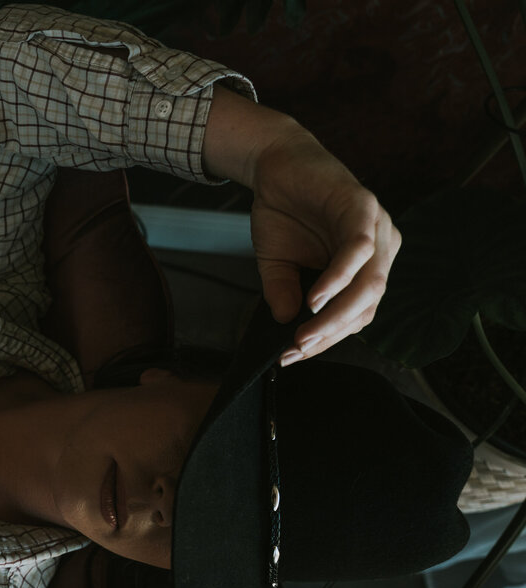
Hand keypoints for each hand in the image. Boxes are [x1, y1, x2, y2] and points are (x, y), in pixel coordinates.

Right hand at [203, 88, 400, 363]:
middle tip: (297, 349)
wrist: (275, 164)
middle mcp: (380, 250)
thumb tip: (285, 324)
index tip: (293, 354)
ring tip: (304, 333)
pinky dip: (337, 279)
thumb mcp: (277, 263)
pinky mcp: (362, 207)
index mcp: (367, 266)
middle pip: (367, 305)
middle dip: (331, 333)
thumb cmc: (284, 210)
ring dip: (336, 315)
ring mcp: (376, 228)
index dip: (327, 339)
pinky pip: (357, 250)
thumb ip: (283, 293)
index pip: (356, 314)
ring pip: (369, 284)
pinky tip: (315, 298)